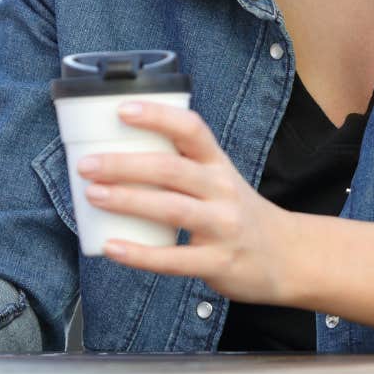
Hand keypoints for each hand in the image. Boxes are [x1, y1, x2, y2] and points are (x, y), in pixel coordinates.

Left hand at [77, 100, 298, 304]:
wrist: (287, 256)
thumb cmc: (236, 212)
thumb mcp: (217, 178)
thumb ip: (178, 165)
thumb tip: (112, 152)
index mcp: (218, 163)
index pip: (191, 129)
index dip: (158, 117)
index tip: (122, 110)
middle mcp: (222, 190)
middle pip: (171, 168)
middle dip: (124, 164)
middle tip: (86, 164)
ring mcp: (223, 227)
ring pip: (171, 208)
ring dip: (127, 200)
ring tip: (92, 195)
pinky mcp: (219, 262)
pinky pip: (174, 258)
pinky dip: (139, 254)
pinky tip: (111, 247)